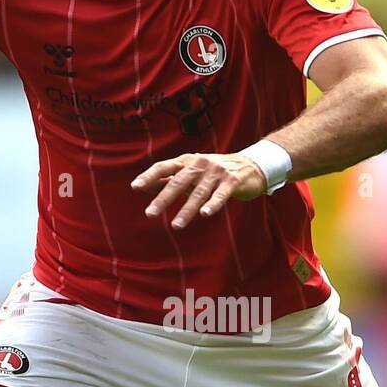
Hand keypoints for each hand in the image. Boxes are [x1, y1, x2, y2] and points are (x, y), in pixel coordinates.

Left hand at [131, 152, 266, 227]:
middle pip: (178, 182)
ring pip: (198, 193)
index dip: (150, 176)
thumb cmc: (215, 172)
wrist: (251, 166)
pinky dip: (213, 204)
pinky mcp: (233, 181)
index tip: (135, 187)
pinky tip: (204, 214)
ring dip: (186, 210)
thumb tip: (144, 186)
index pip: (164, 167)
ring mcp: (217, 172)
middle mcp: (200, 164)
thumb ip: (170, 179)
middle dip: (163, 198)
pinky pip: (221, 195)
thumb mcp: (192, 172)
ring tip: (176, 225)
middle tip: (149, 214)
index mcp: (188, 161)